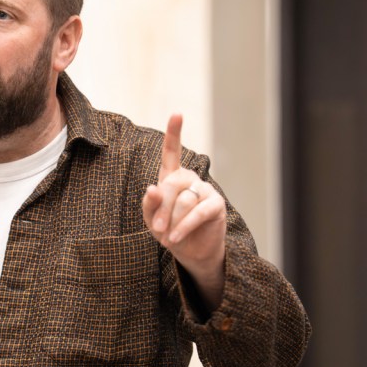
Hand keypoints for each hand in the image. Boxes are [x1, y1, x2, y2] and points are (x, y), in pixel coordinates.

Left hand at [142, 114, 225, 309]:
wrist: (191, 253)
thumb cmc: (169, 231)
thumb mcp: (152, 219)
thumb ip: (149, 205)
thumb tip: (152, 189)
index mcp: (172, 177)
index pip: (171, 152)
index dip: (174, 132)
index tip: (177, 114)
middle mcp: (189, 179)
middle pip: (172, 184)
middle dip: (162, 208)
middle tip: (156, 230)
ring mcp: (205, 189)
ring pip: (185, 200)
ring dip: (173, 221)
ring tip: (168, 238)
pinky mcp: (216, 204)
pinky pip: (199, 211)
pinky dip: (185, 226)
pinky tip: (176, 238)